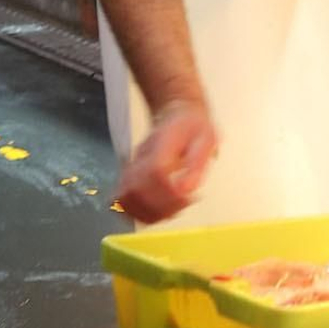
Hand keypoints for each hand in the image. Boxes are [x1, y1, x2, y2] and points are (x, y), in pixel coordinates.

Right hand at [116, 99, 218, 223]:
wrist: (177, 114)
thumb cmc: (193, 127)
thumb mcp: (206, 139)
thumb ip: (197, 164)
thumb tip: (187, 190)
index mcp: (162, 143)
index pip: (154, 172)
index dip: (168, 192)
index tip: (187, 197)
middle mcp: (142, 156)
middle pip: (134, 190)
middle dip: (158, 207)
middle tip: (182, 204)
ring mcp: (133, 166)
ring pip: (124, 198)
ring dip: (147, 213)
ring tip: (171, 209)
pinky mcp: (129, 175)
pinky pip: (122, 200)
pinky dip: (137, 212)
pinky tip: (157, 210)